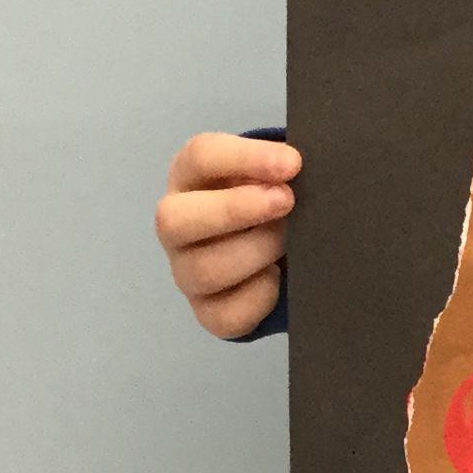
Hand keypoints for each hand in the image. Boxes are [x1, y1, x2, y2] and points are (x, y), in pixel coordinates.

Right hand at [156, 131, 300, 338]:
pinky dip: (259, 296)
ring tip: (289, 241)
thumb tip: (298, 167)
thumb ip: (280, 166)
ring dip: (255, 251)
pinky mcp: (207, 312)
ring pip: (203, 270)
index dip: (244, 159)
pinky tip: (278, 276)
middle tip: (287, 201)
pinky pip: (225, 315)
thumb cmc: (271, 193)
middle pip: (174, 220)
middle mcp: (177, 226)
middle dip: (234, 209)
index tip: (292, 164)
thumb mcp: (272, 171)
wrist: (272, 240)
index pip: (199, 157)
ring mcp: (186, 272)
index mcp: (190, 177)